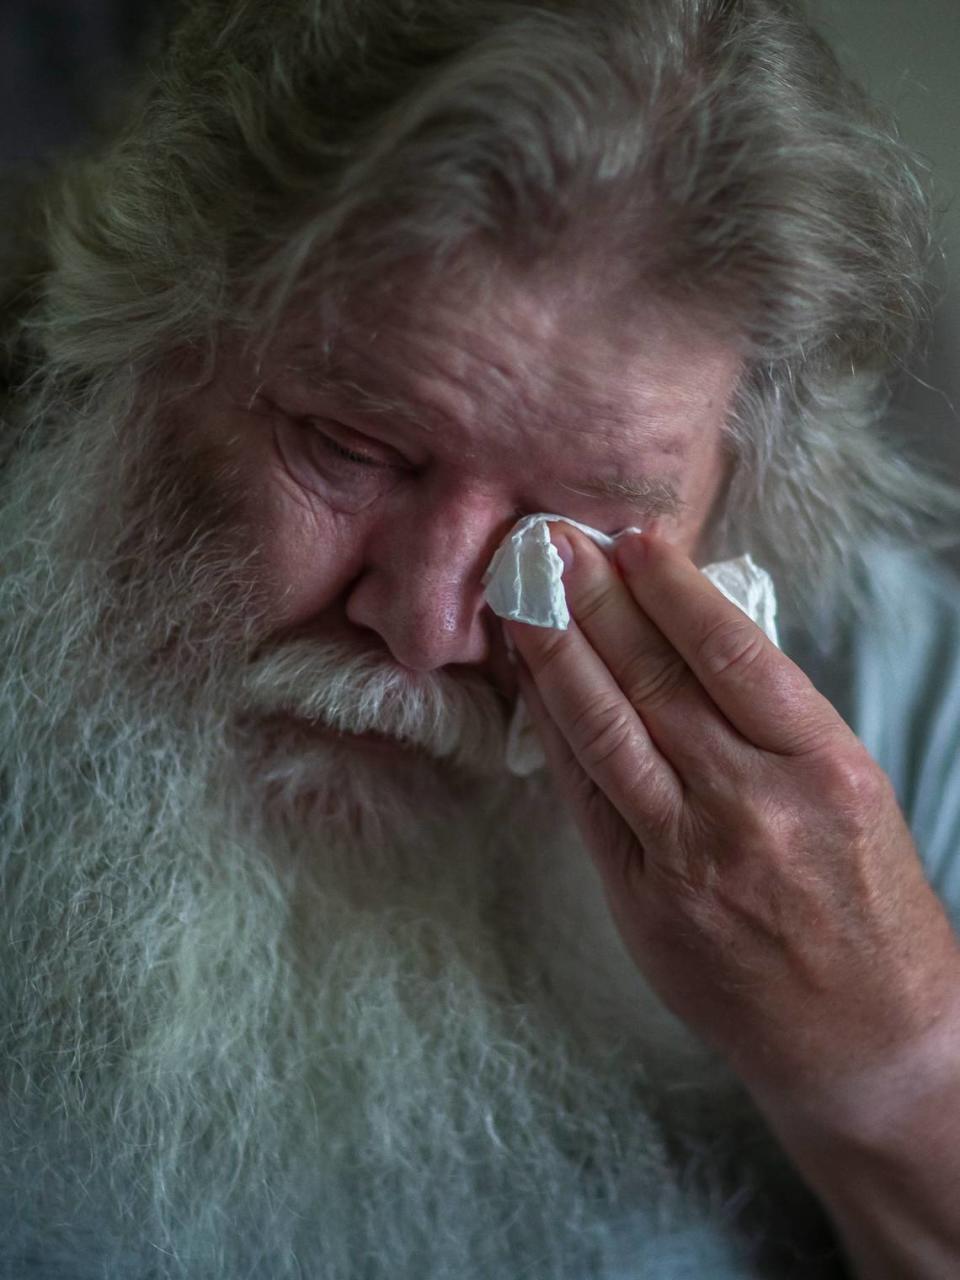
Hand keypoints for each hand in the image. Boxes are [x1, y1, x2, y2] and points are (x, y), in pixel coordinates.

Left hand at [507, 528, 959, 1111]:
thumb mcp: (848, 791)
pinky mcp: (645, 903)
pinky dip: (556, 735)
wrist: (868, 1038)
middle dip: (594, 602)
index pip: (733, 654)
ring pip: (608, 734)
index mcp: (826, 768)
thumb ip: (770, 721)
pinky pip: (588, 800)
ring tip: (519, 598)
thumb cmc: (867, 903)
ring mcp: (692, 859)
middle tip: (547, 541)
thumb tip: (683, 634)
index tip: (631, 537)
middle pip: (656, 681)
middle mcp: (756, 806)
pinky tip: (532, 685)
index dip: (672, 589)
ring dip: (555, 656)